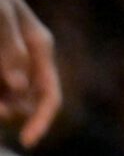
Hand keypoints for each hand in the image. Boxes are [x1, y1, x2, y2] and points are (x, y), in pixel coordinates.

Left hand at [0, 0, 58, 147]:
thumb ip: (10, 49)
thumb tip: (19, 87)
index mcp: (40, 47)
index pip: (50, 94)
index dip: (42, 121)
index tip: (26, 141)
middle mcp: (26, 61)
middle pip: (24, 104)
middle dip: (8, 113)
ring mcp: (7, 66)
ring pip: (6, 100)